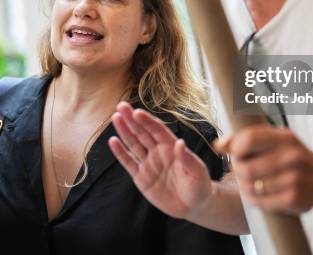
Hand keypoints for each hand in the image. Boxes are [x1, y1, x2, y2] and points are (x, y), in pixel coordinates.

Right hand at [109, 102, 213, 220]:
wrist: (194, 205)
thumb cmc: (199, 185)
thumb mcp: (197, 172)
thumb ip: (187, 158)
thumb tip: (180, 142)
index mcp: (171, 147)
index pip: (157, 131)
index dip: (147, 121)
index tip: (137, 112)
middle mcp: (158, 152)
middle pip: (143, 133)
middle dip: (132, 120)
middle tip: (121, 106)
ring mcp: (149, 164)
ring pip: (133, 144)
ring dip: (124, 131)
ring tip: (116, 117)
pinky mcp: (141, 178)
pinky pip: (129, 163)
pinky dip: (120, 152)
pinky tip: (113, 141)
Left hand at [217, 124, 312, 213]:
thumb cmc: (291, 156)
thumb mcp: (274, 139)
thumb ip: (245, 138)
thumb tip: (218, 146)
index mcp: (285, 137)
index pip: (250, 138)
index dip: (235, 147)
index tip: (235, 153)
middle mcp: (292, 157)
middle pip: (245, 168)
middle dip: (238, 171)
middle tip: (242, 170)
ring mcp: (295, 179)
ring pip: (250, 187)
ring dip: (244, 187)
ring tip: (251, 182)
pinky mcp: (294, 199)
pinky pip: (260, 202)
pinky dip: (254, 200)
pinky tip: (259, 194)